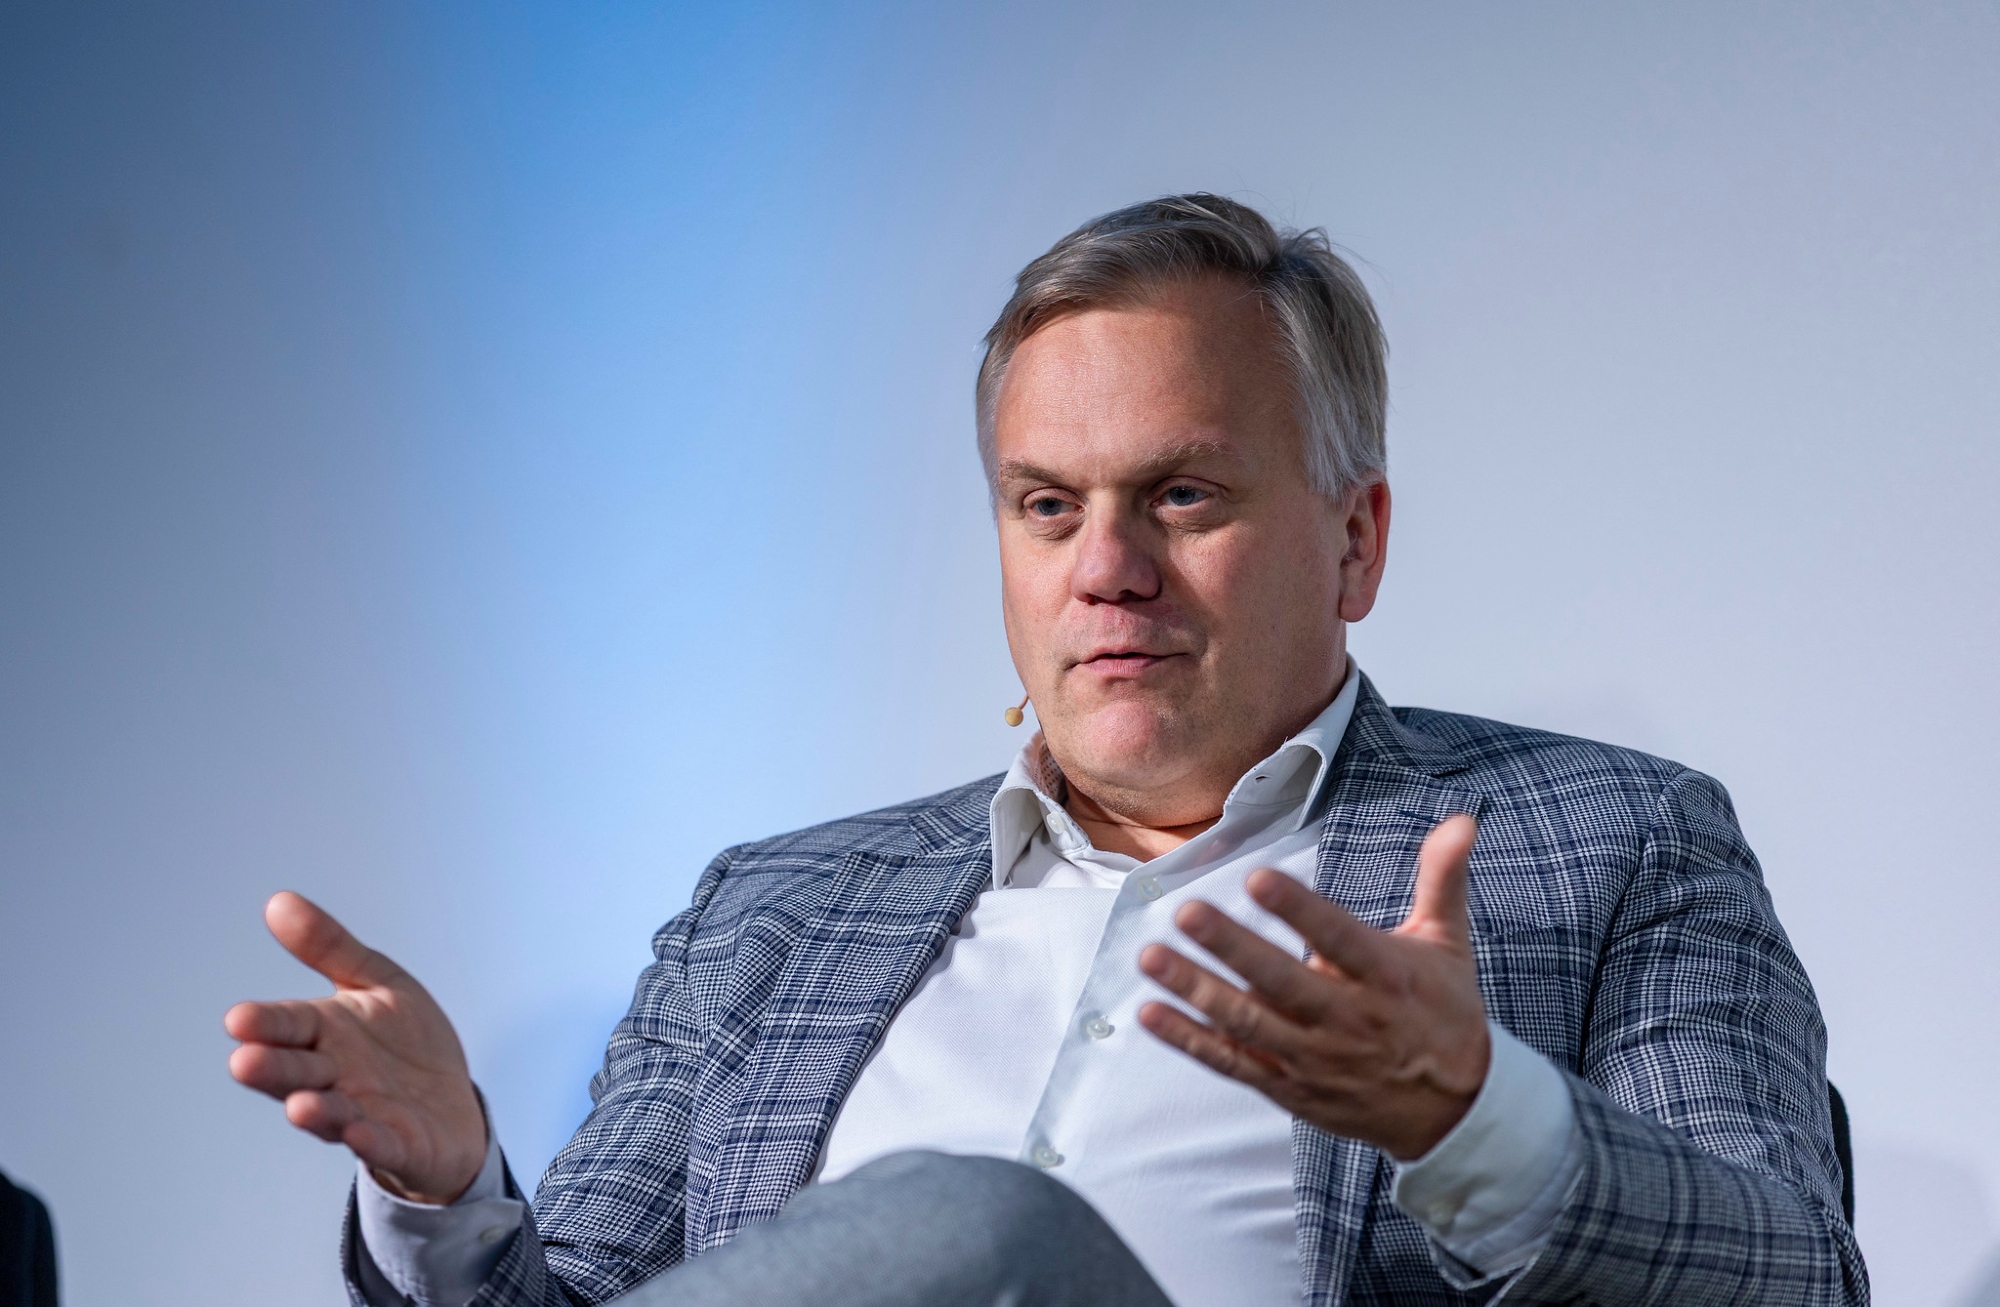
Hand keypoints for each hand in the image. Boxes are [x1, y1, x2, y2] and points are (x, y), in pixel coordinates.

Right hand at [224, 892, 487, 1203]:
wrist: (451, 1103)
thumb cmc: (406, 1044)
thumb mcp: (377, 983)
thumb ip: (331, 948)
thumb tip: (278, 902)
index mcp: (325, 1034)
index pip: (289, 1024)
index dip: (266, 1023)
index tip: (238, 1019)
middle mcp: (333, 1077)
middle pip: (297, 1072)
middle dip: (273, 1069)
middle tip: (244, 1062)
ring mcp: (362, 1114)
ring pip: (331, 1115)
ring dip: (315, 1112)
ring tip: (301, 1105)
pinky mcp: (398, 1144)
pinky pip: (381, 1145)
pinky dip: (370, 1140)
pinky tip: (359, 1132)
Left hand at [1136, 814, 1488, 1160]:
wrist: (1455, 1113)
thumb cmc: (1445, 1012)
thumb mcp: (1449, 943)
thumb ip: (1443, 878)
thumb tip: (1462, 819)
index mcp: (1387, 976)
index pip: (1338, 937)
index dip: (1298, 910)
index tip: (1258, 877)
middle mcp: (1348, 1019)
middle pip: (1282, 982)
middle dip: (1231, 947)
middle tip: (1186, 912)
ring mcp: (1315, 1058)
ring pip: (1249, 1023)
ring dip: (1196, 990)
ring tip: (1150, 957)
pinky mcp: (1291, 1087)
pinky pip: (1234, 1063)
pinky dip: (1191, 1041)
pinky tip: (1151, 1013)